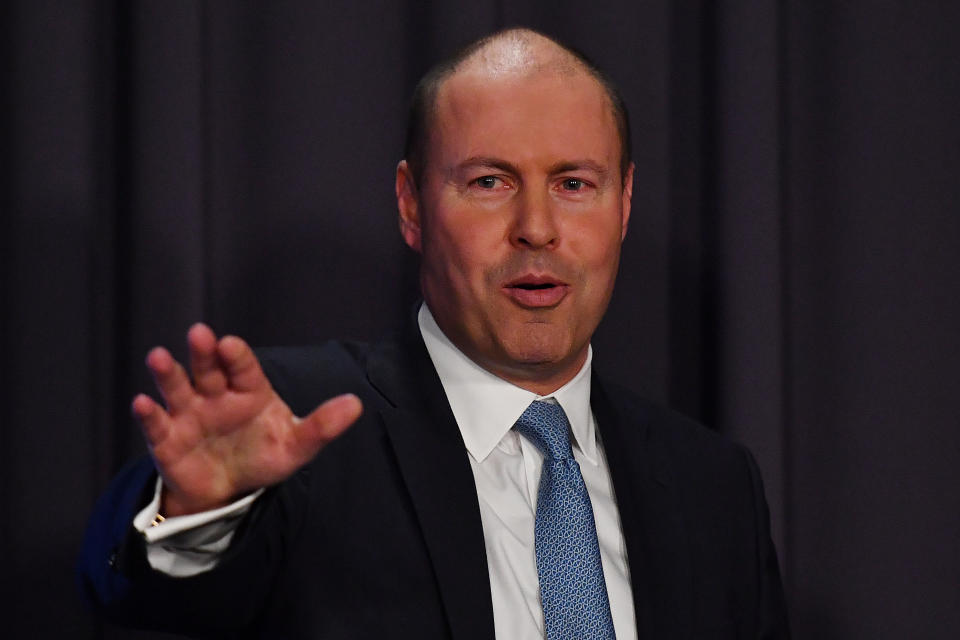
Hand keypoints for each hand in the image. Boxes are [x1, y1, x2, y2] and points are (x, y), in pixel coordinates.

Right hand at [132, 323, 362, 516]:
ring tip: (158, 357)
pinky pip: (156, 424)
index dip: (237, 355)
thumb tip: (356, 404)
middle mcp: (216, 394)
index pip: (243, 367)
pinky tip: (142, 403)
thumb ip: (322, 426)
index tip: (230, 344)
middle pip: (208, 369)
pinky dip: (148, 414)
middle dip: (203, 352)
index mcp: (249, 390)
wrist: (227, 491)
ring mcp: (188, 414)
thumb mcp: (296, 446)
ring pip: (177, 388)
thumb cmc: (263, 457)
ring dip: (168, 373)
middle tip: (200, 334)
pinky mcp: (166, 438)